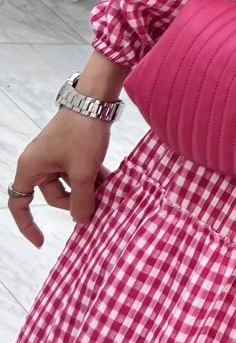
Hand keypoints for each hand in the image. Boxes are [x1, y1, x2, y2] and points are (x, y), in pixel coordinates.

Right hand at [6, 111, 112, 247]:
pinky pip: (77, 172)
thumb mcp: (83, 171)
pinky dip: (91, 177)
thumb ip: (81, 200)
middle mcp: (38, 163)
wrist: (95, 100)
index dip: (27, 225)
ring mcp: (54, 156)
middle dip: (75, 202)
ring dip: (87, 189)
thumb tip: (82, 221)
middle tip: (97, 203)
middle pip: (52, 196)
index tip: (42, 241)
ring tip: (107, 191)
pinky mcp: (69, 150)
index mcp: (30, 168)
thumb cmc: (82, 133)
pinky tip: (110, 180)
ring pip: (69, 184)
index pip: (19, 204)